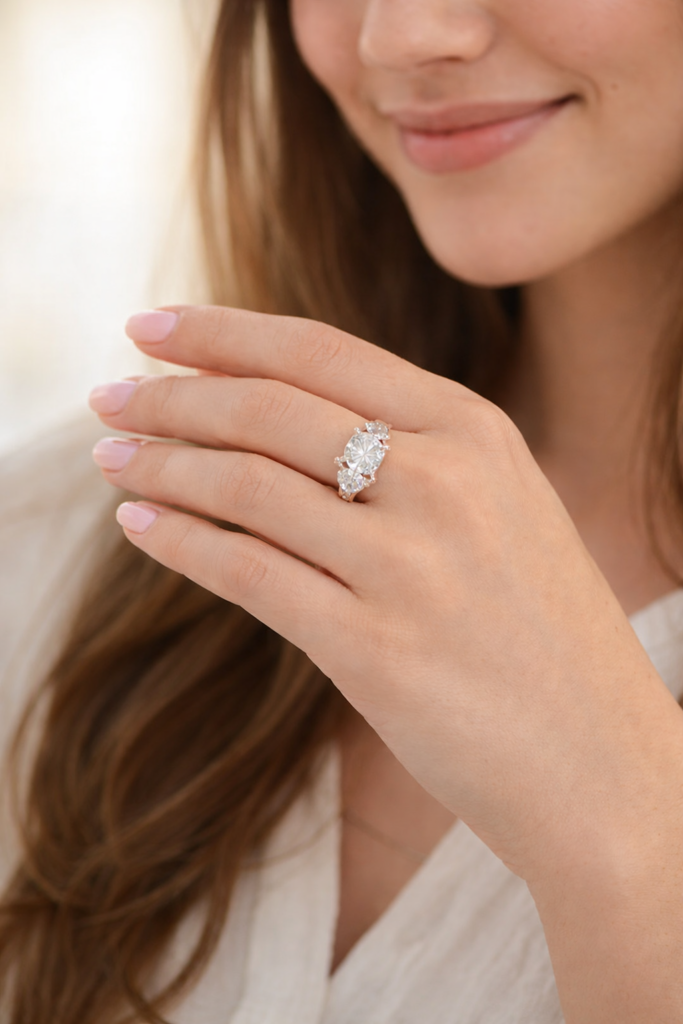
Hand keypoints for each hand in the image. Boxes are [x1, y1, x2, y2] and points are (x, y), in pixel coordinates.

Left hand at [89, 306, 682, 886]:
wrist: (605, 763)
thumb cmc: (544, 634)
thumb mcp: (502, 509)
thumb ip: (413, 455)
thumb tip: (283, 419)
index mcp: (477, 432)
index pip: (320, 352)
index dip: (221, 332)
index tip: (151, 328)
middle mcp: (445, 482)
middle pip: (270, 409)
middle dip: (172, 395)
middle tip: (107, 395)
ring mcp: (411, 566)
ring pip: (246, 484)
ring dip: (161, 463)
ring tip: (110, 457)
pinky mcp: (375, 650)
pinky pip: (246, 572)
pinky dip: (179, 541)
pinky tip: (139, 524)